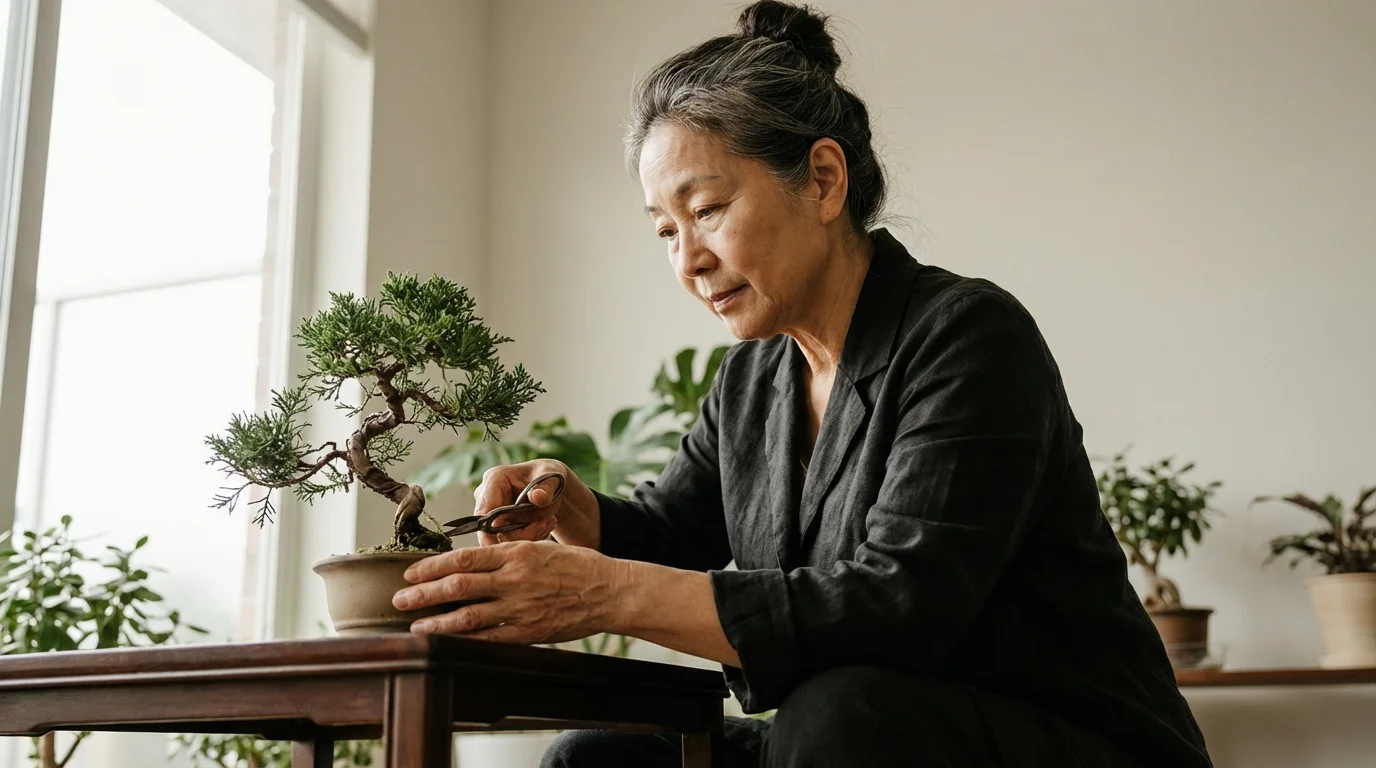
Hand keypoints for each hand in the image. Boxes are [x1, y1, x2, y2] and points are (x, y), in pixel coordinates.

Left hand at [393, 540, 623, 642]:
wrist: (611, 590)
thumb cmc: (578, 566)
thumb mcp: (540, 547)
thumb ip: (508, 556)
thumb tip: (473, 562)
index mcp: (516, 554)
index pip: (463, 559)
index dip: (431, 567)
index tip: (410, 572)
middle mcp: (514, 579)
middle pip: (458, 587)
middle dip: (422, 594)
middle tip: (399, 600)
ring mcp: (521, 608)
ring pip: (469, 616)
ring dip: (437, 623)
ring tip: (415, 626)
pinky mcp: (530, 632)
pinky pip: (492, 639)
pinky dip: (466, 642)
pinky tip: (449, 643)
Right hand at [472, 460, 599, 547]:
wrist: (551, 486)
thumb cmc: (549, 477)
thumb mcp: (553, 479)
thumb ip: (546, 488)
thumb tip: (538, 497)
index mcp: (494, 479)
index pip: (483, 512)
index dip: (490, 534)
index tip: (507, 549)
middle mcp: (486, 497)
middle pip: (492, 530)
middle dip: (521, 534)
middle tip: (547, 524)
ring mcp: (490, 512)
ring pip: (502, 538)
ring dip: (529, 535)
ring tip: (550, 521)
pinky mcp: (499, 525)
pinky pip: (510, 541)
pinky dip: (529, 537)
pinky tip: (544, 525)